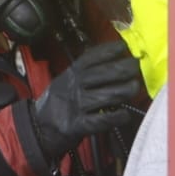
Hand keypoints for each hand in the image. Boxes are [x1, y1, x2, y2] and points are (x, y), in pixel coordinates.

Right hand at [29, 41, 141, 166]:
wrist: (38, 128)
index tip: (124, 47)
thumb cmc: (59, 102)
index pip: (91, 58)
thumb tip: (115, 61)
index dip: (108, 51)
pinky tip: (125, 115)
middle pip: (102, 74)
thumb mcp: (66, 81)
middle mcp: (74, 87)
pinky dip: (116, 117)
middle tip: (136, 67)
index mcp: (71, 74)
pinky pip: (101, 120)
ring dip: (123, 90)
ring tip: (134, 87)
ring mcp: (76, 106)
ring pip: (105, 96)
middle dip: (123, 69)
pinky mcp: (77, 125)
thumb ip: (86, 72)